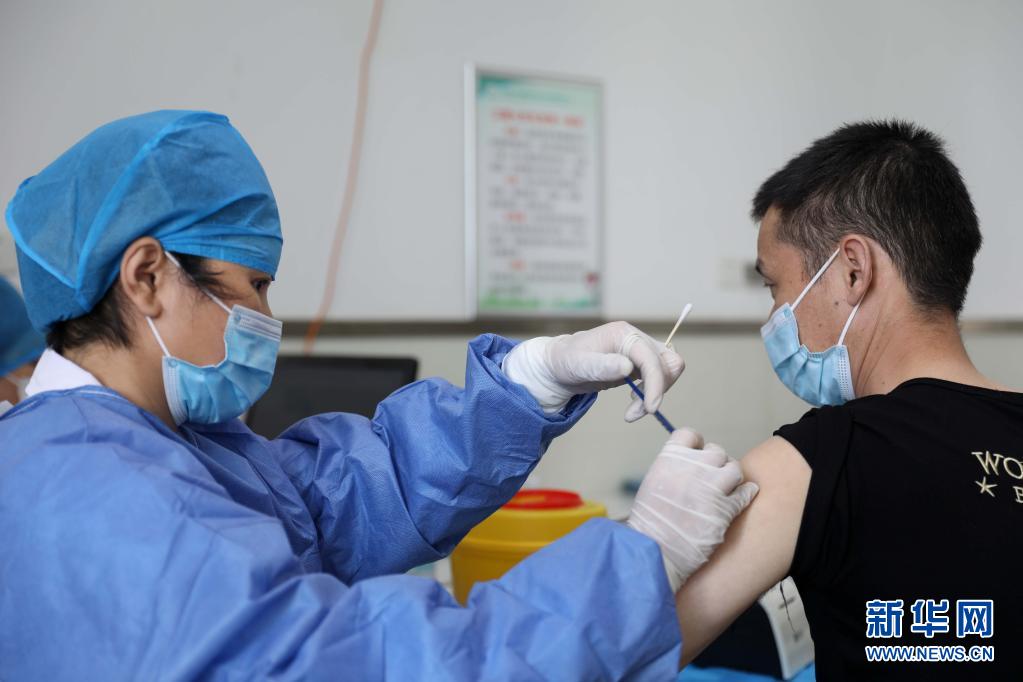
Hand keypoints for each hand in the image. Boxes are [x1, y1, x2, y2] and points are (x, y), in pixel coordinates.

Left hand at [503, 321, 683, 419]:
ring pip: (667, 371)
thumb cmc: (566, 361)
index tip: (650, 408)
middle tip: (637, 412)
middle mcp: (636, 339)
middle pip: (668, 362)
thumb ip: (602, 365)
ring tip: (632, 412)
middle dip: (658, 390)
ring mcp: (640, 351)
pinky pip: (658, 378)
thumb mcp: (578, 365)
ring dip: (656, 394)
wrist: (560, 365)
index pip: (651, 358)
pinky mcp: (640, 364)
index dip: (655, 383)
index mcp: (624, 334)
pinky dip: (651, 394)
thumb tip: (628, 367)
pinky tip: (633, 404)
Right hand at [626, 429, 758, 591]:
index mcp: (669, 458)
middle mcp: (692, 467)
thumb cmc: (649, 523)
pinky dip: (746, 493)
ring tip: (724, 490)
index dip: (696, 445)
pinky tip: (743, 497)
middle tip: (711, 479)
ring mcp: (712, 486)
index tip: (697, 456)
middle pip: (716, 451)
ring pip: (734, 469)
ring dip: (731, 478)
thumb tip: (691, 466)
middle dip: (716, 463)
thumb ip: (673, 470)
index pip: (690, 435)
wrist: (655, 551)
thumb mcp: (653, 485)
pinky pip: (746, 492)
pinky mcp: (727, 508)